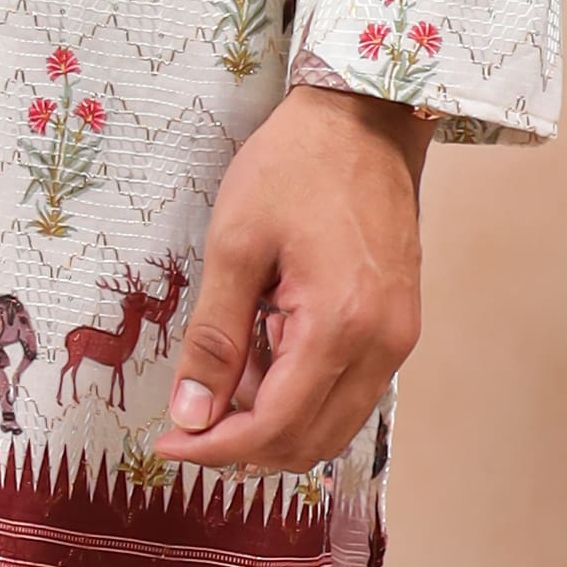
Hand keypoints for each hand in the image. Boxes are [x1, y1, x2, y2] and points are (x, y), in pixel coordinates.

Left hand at [160, 86, 427, 473]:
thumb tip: (191, 412)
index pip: (274, 425)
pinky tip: (262, 365)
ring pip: (334, 425)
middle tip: (187, 424)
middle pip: (310, 442)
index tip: (168, 443)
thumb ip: (214, 337)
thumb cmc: (297, 166)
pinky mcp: (398, 326)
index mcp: (341, 324)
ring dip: (274, 426)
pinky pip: (350, 391)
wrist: (365, 119)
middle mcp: (383, 344)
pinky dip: (303, 399)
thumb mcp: (235, 245)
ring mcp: (398, 338)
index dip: (214, 447)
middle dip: (242, 447)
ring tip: (221, 387)